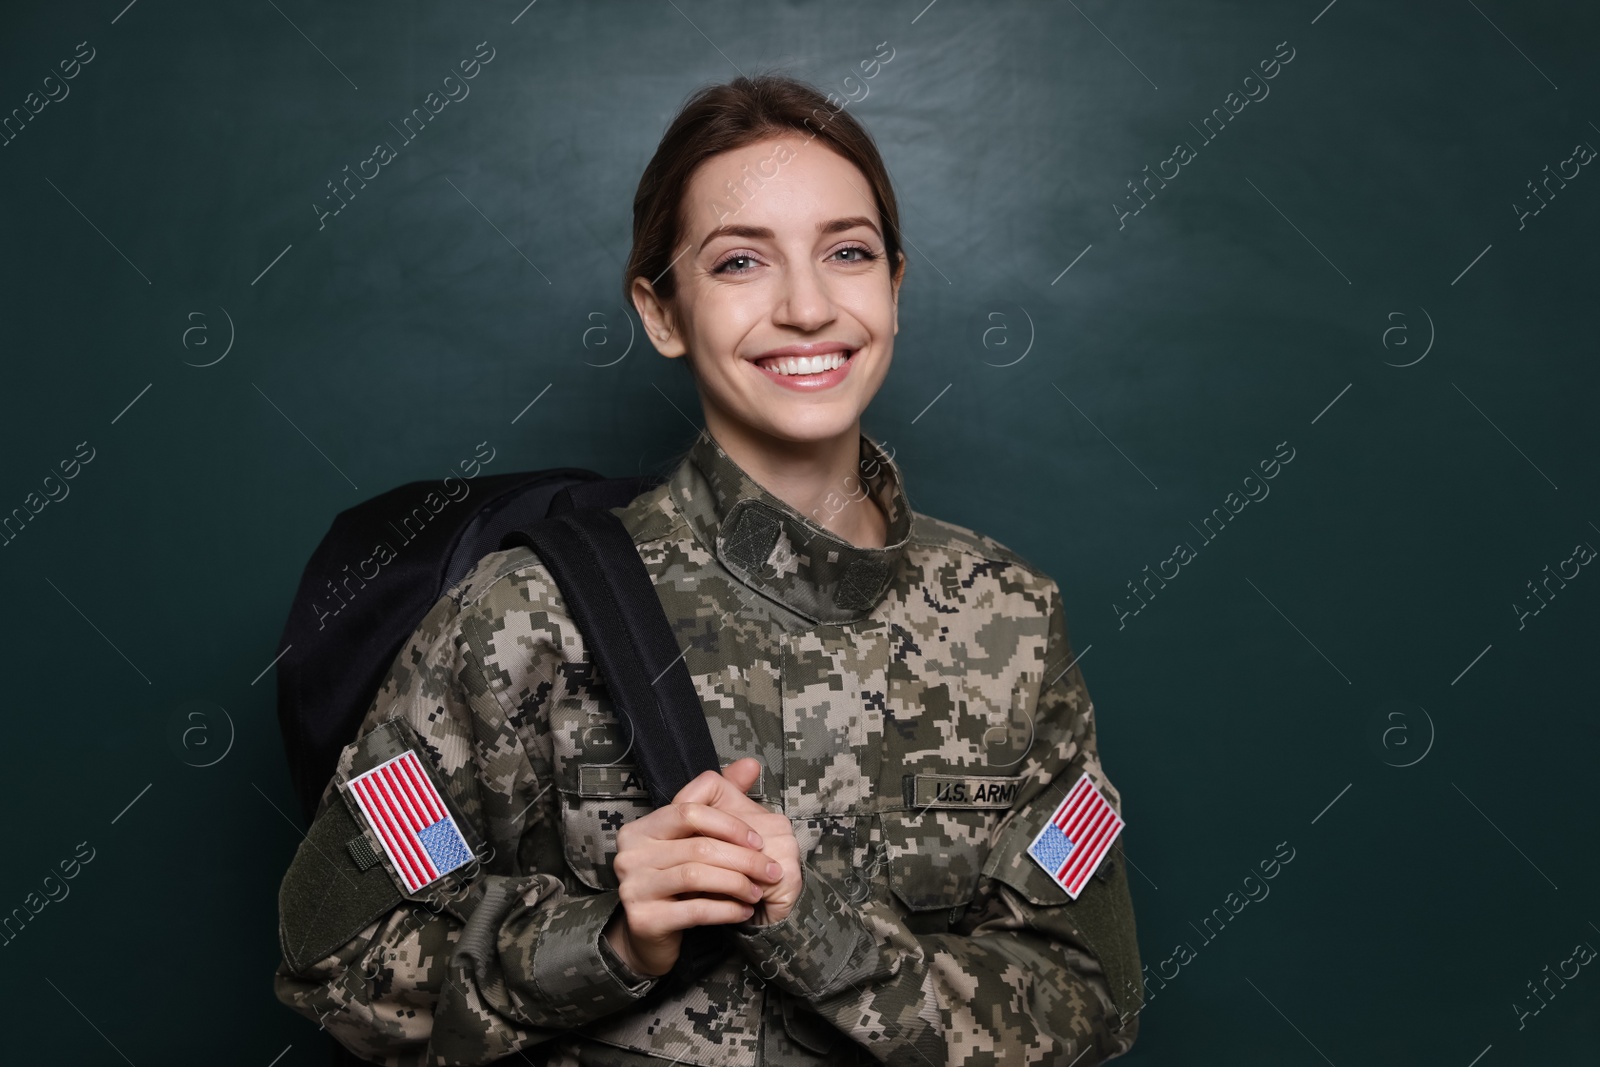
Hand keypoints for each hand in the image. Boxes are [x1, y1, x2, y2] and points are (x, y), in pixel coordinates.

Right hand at [604, 765, 785, 976]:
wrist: (651, 935)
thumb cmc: (679, 881)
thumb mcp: (697, 838)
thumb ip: (722, 797)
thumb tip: (751, 764)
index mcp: (641, 827)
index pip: (690, 810)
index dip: (729, 824)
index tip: (759, 840)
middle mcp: (630, 853)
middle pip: (699, 846)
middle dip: (744, 859)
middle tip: (772, 870)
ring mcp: (633, 887)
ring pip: (697, 876)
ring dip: (738, 884)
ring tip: (759, 891)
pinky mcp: (644, 919)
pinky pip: (694, 909)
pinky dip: (726, 909)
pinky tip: (744, 911)